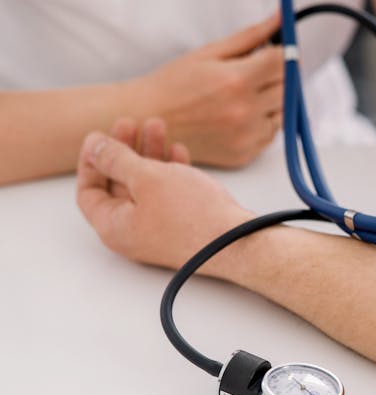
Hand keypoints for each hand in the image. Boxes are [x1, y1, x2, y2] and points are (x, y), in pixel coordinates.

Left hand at [76, 129, 252, 273]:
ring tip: (158, 126)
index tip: (100, 136)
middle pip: (118, 185)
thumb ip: (116, 159)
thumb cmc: (192, 215)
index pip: (89, 192)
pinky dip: (169, 171)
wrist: (238, 242)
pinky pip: (168, 194)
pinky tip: (178, 151)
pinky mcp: (184, 225)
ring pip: (146, 186)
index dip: (91, 161)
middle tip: (130, 123)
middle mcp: (133, 231)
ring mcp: (160, 229)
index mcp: (114, 226)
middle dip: (124, 150)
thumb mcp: (147, 178)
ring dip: (149, 154)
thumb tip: (94, 146)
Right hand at [127, 14, 283, 168]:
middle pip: (288, 89)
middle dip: (279, 78)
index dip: (284, 55)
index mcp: (236, 81)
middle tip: (256, 75)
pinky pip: (270, 135)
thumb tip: (281, 20)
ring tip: (243, 97)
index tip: (276, 53)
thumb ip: (250, 37)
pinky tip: (238, 116)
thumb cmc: (174, 84)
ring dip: (273, 103)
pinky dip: (262, 124)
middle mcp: (245, 111)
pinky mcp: (244, 155)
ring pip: (283, 114)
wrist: (147, 121)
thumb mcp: (209, 53)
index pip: (283, 64)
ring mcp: (246, 136)